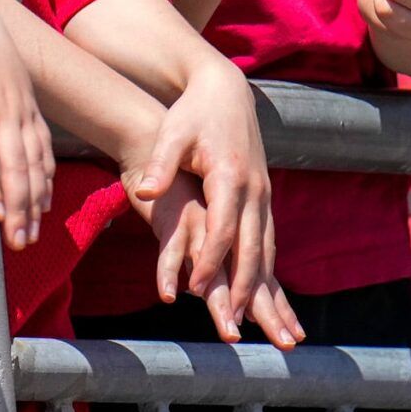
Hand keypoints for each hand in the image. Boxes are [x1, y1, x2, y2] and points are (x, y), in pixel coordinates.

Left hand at [0, 0, 52, 250]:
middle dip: (18, 206)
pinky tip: (44, 202)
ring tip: (31, 235)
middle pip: (15, 164)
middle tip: (18, 243)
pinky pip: (43, 146)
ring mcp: (20, 108)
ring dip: (34, 199)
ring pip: (34, 160)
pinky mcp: (29, 107)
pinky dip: (46, 175)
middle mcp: (2, 108)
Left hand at [123, 61, 295, 346]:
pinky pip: (267, 237)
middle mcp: (254, 189)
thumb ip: (160, 165)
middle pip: (252, 247)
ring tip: (249, 318)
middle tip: (231, 320)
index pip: (223, 230)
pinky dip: (264, 266)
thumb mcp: (172, 134)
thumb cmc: (193, 113)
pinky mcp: (263, 195)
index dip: (209, 262)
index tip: (193, 289)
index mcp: (230, 176)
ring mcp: (263, 193)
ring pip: (266, 246)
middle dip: (243, 286)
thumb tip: (143, 192)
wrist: (225, 90)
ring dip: (258, 282)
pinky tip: (256, 288)